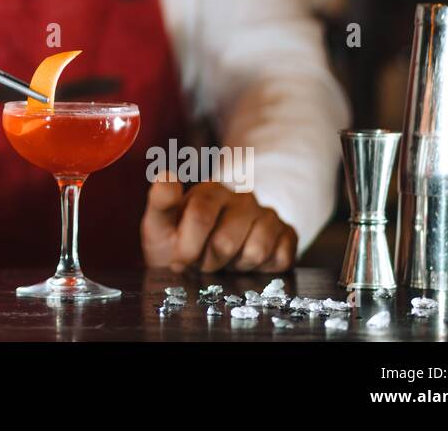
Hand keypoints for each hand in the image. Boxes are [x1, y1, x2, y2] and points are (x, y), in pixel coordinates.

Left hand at [141, 173, 297, 272]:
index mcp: (211, 189)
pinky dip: (261, 271)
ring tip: (225, 261)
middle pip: (226, 241)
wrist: (208, 258)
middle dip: (209, 262)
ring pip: (255, 252)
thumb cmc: (179, 241)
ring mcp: (268, 214)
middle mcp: (243, 197)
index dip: (188, 247)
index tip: (178, 262)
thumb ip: (160, 202)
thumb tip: (166, 176)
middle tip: (202, 262)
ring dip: (235, 267)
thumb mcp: (160, 225)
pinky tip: (246, 263)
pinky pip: (280, 259)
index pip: (201, 215)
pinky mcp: (287, 234)